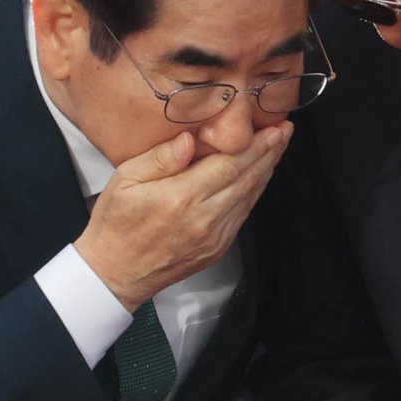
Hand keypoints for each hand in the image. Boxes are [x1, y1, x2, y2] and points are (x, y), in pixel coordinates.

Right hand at [74, 124, 291, 311]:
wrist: (115, 272)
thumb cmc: (116, 223)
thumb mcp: (124, 180)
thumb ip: (159, 158)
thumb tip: (189, 139)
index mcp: (181, 198)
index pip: (229, 165)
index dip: (256, 145)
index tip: (273, 128)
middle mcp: (204, 218)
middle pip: (247, 178)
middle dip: (270, 152)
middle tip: (285, 130)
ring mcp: (214, 236)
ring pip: (250, 196)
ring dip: (267, 170)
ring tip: (278, 146)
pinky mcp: (218, 248)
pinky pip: (243, 214)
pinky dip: (255, 192)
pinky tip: (260, 175)